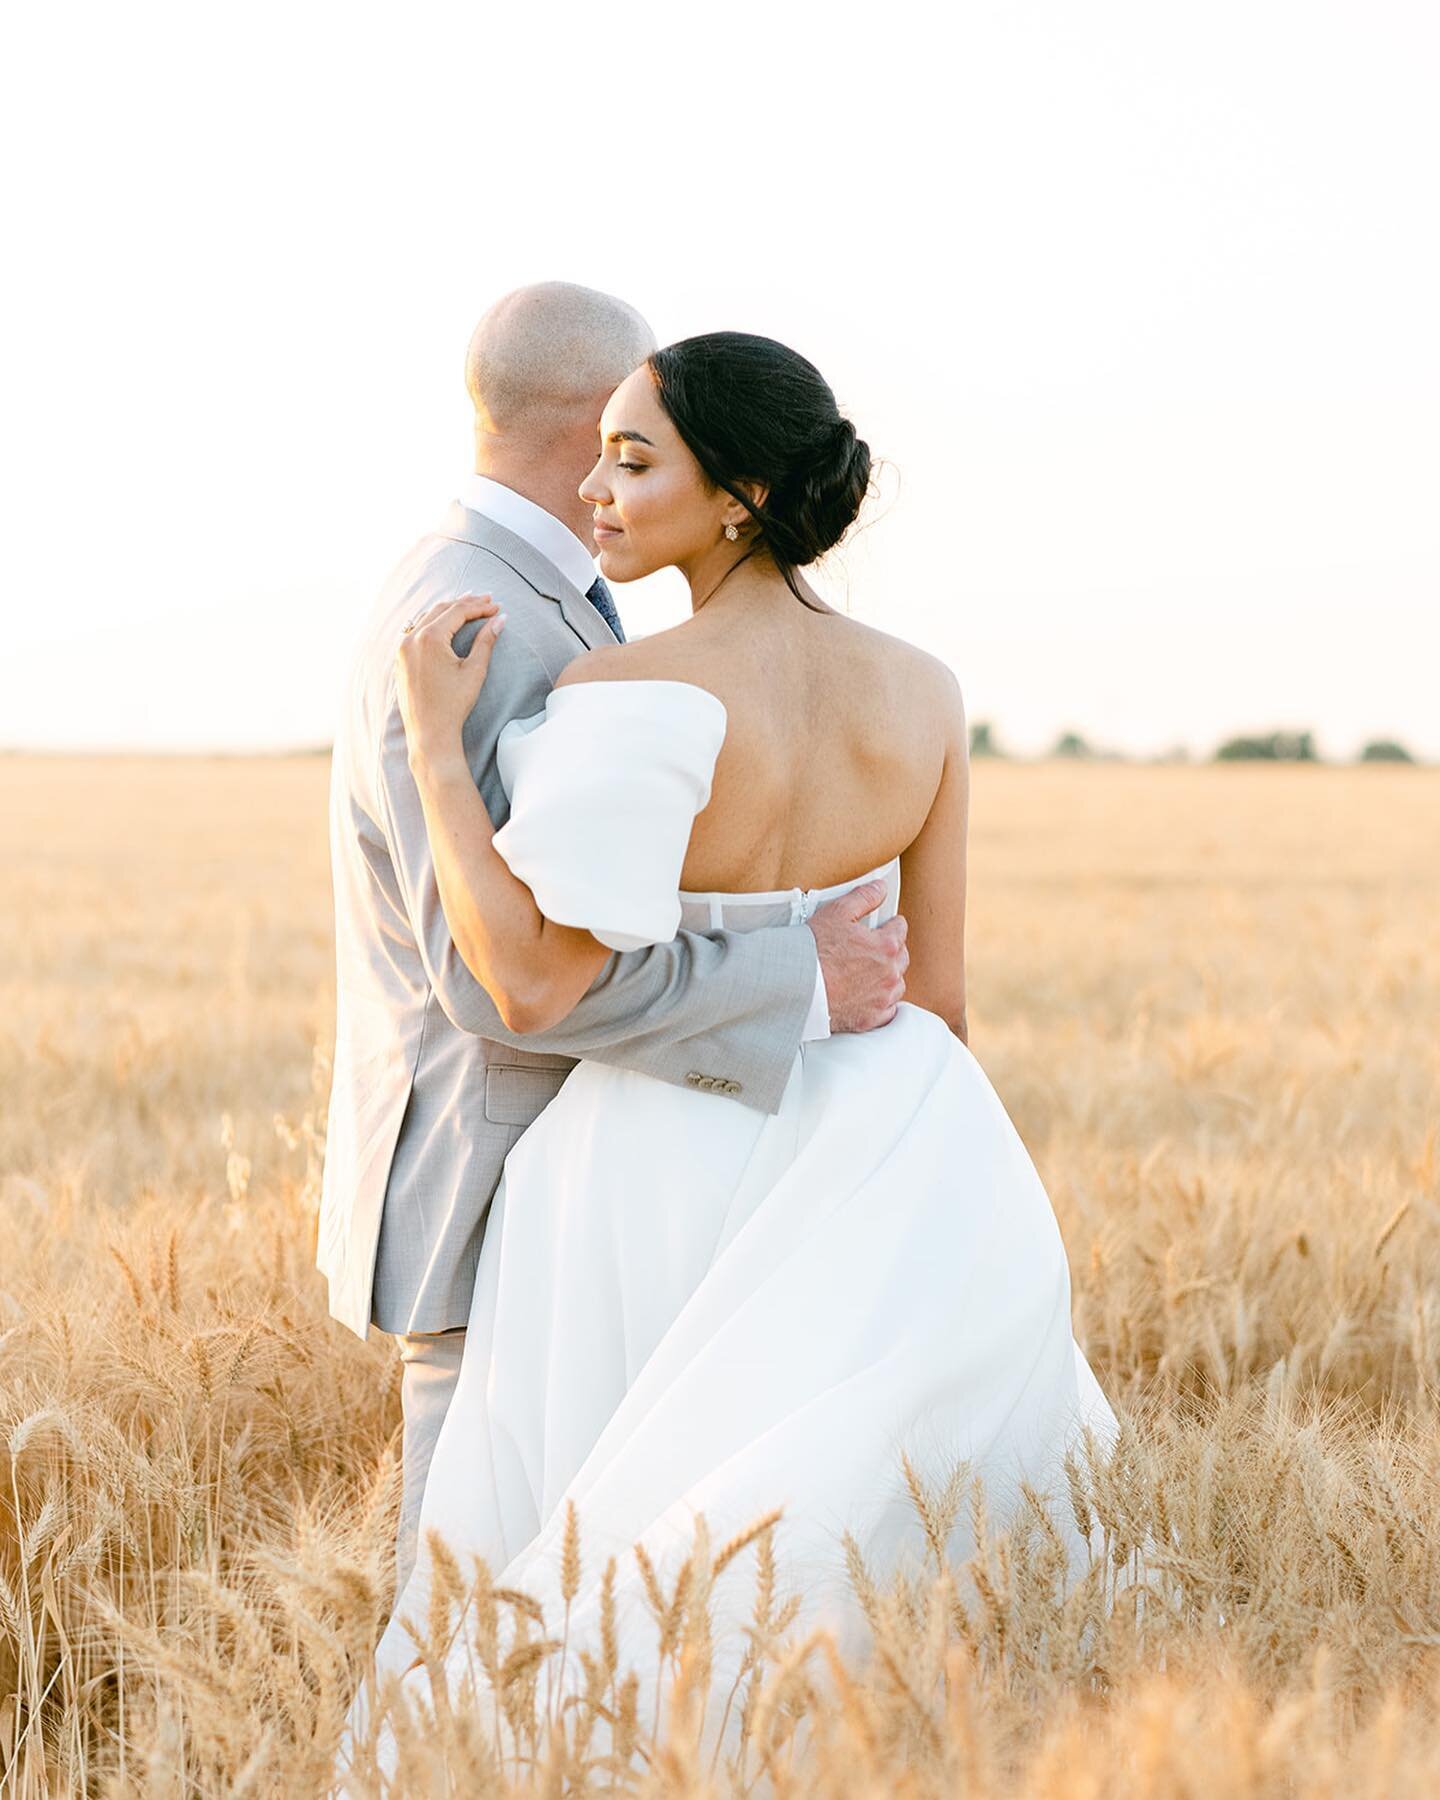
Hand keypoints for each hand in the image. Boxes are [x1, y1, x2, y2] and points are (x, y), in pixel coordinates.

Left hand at [396, 595, 505, 767]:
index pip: (458, 612)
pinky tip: (444, 623)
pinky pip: (416, 631)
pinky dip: (433, 622)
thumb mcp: (474, 670)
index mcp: (430, 638)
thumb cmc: (453, 704)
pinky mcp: (400, 659)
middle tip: (485, 600)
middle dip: (465, 604)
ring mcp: (403, 648)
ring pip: (426, 618)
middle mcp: (412, 639)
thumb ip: (486, 641)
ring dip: (448, 610)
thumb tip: (501, 619)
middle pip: (441, 609)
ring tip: (467, 606)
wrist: (429, 732)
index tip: (497, 606)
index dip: (480, 607)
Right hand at [807, 880, 908, 1032]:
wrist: (796, 988)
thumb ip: (863, 897)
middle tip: (869, 947)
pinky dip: (881, 1002)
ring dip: (887, 976)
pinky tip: (866, 995)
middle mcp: (890, 973)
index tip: (879, 926)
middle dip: (890, 949)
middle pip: (902, 956)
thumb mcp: (836, 913)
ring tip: (866, 971)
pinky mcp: (871, 1018)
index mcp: (887, 945)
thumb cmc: (814, 951)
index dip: (888, 924)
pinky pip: (888, 1010)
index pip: (900, 928)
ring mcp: (882, 998)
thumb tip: (880, 888)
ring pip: (897, 984)